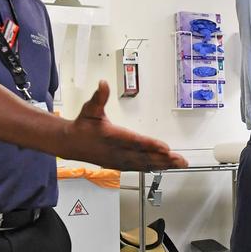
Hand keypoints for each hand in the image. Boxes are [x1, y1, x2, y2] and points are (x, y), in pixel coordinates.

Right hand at [64, 80, 187, 170]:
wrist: (70, 144)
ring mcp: (119, 160)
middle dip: (163, 158)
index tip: (165, 147)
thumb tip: (103, 83)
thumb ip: (99, 97)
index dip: (151, 145)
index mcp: (112, 136)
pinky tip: (166, 167)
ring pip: (144, 164)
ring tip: (179, 164)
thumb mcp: (89, 108)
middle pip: (144, 156)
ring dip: (163, 164)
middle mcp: (117, 151)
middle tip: (180, 159)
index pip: (134, 142)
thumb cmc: (82, 125)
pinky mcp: (120, 164)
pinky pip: (140, 168)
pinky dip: (154, 167)